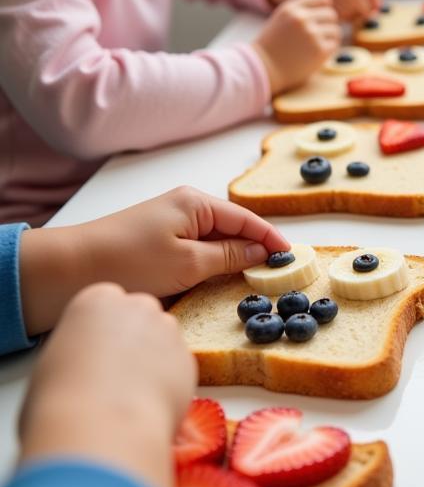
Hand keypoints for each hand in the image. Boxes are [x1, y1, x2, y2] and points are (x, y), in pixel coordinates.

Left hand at [18, 186, 290, 334]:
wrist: (67, 271)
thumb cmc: (128, 261)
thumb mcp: (188, 263)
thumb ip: (229, 258)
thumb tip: (262, 254)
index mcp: (196, 203)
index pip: (247, 219)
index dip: (272, 238)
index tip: (293, 256)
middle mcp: (186, 209)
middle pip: (233, 229)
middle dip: (256, 249)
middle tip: (279, 273)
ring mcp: (171, 227)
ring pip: (215, 243)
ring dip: (233, 260)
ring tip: (255, 280)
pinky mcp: (158, 246)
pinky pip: (197, 253)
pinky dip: (212, 266)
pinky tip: (219, 283)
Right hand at [19, 283, 194, 486]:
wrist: (101, 429)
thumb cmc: (62, 400)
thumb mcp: (53, 362)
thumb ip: (78, 347)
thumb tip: (85, 363)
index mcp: (98, 300)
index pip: (107, 303)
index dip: (102, 330)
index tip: (96, 351)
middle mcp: (139, 306)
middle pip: (141, 315)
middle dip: (134, 337)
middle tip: (116, 372)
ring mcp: (168, 331)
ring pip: (164, 339)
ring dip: (154, 358)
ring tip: (130, 393)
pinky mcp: (188, 359)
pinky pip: (178, 366)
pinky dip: (168, 381)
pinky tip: (147, 404)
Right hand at [253, 0, 339, 92]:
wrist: (264, 68)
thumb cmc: (273, 45)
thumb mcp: (282, 18)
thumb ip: (301, 10)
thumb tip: (328, 6)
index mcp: (291, 8)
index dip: (324, 7)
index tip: (320, 17)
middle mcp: (301, 18)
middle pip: (331, 14)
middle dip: (327, 24)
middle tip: (317, 35)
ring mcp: (311, 34)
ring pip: (335, 29)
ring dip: (329, 37)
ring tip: (315, 44)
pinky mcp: (319, 50)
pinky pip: (335, 44)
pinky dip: (329, 48)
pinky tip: (316, 52)